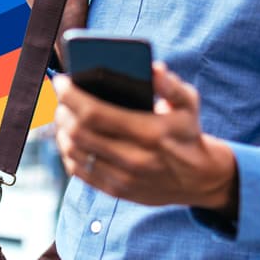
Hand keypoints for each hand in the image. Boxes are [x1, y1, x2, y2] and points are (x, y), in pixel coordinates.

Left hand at [52, 62, 236, 214]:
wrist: (199, 178)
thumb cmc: (188, 132)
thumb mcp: (189, 103)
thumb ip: (171, 85)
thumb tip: (153, 68)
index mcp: (150, 133)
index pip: (95, 113)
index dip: (72, 96)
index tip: (62, 81)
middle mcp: (134, 158)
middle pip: (79, 133)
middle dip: (63, 110)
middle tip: (61, 96)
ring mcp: (123, 178)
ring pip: (75, 152)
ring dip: (62, 131)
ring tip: (63, 115)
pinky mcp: (116, 191)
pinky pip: (80, 172)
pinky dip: (68, 152)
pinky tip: (69, 138)